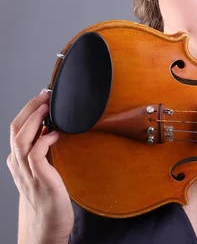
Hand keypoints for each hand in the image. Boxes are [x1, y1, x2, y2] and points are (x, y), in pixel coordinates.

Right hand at [7, 89, 73, 243]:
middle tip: (44, 95)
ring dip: (34, 120)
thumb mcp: (47, 169)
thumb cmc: (52, 196)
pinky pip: (36, 154)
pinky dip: (45, 140)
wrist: (50, 225)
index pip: (17, 129)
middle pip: (15, 130)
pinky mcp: (41, 179)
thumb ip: (47, 152)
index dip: (27, 111)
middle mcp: (19, 165)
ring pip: (21, 139)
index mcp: (19, 161)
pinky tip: (56, 134)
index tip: (42, 97)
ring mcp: (27, 173)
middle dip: (29, 109)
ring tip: (47, 108)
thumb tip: (56, 129)